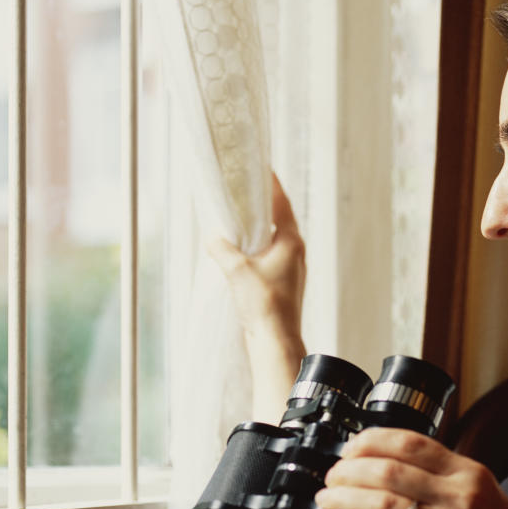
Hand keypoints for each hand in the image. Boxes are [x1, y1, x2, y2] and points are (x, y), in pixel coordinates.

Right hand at [208, 172, 306, 419]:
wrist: (275, 341)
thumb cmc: (263, 304)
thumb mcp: (236, 270)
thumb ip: (221, 248)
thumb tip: (211, 237)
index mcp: (292, 242)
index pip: (281, 203)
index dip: (269, 185)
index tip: (260, 168)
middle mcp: (296, 252)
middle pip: (279, 218)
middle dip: (262, 204)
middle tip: (245, 188)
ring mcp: (292, 268)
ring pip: (275, 238)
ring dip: (259, 227)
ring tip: (241, 215)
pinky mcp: (283, 282)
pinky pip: (270, 254)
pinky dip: (258, 246)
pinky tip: (242, 249)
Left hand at [314, 427, 507, 508]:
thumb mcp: (485, 495)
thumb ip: (447, 478)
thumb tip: (395, 464)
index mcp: (470, 474)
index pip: (411, 442)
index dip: (370, 441)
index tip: (349, 448)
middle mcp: (461, 499)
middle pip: (388, 471)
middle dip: (348, 471)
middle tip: (331, 478)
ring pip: (381, 507)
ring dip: (344, 501)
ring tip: (327, 501)